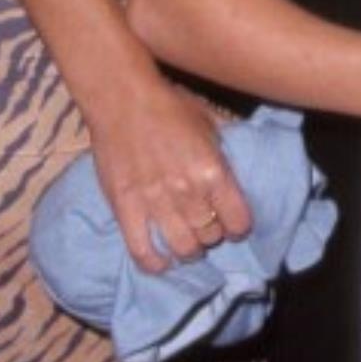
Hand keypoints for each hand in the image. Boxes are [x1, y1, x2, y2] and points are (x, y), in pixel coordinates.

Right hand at [86, 77, 252, 271]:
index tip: (234, 225)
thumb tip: (232, 180)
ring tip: (186, 244)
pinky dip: (154, 263)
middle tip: (204, 227)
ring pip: (182, 248)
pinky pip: (142, 250)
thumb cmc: (169, 106)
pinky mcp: (125, 207)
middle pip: (210, 236)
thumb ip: (221, 157)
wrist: (121, 98)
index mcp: (212, 170)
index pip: (238, 220)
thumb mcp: (209, 125)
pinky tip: (161, 262)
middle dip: (212, 235)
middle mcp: (187, 191)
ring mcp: (154, 202)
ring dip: (189, 251)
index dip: (239, 227)